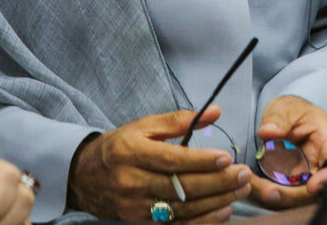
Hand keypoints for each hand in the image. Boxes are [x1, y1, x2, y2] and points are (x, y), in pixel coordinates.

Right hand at [68, 106, 251, 221]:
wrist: (83, 177)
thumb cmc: (118, 147)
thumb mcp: (142, 126)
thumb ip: (178, 120)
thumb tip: (215, 113)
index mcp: (131, 151)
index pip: (171, 159)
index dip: (201, 161)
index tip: (227, 157)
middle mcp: (131, 180)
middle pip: (180, 186)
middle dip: (216, 182)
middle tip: (243, 175)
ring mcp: (135, 205)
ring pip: (181, 207)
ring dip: (215, 201)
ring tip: (239, 190)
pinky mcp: (139, 221)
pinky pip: (176, 224)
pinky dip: (202, 220)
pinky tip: (222, 211)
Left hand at [250, 96, 326, 209]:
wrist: (287, 119)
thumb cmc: (294, 112)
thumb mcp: (287, 108)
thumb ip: (278, 119)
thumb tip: (267, 132)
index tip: (311, 187)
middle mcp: (322, 163)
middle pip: (319, 188)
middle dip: (295, 195)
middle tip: (270, 192)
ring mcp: (308, 176)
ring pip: (300, 196)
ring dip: (279, 197)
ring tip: (256, 188)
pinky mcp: (294, 183)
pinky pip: (285, 193)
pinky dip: (269, 193)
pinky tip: (254, 186)